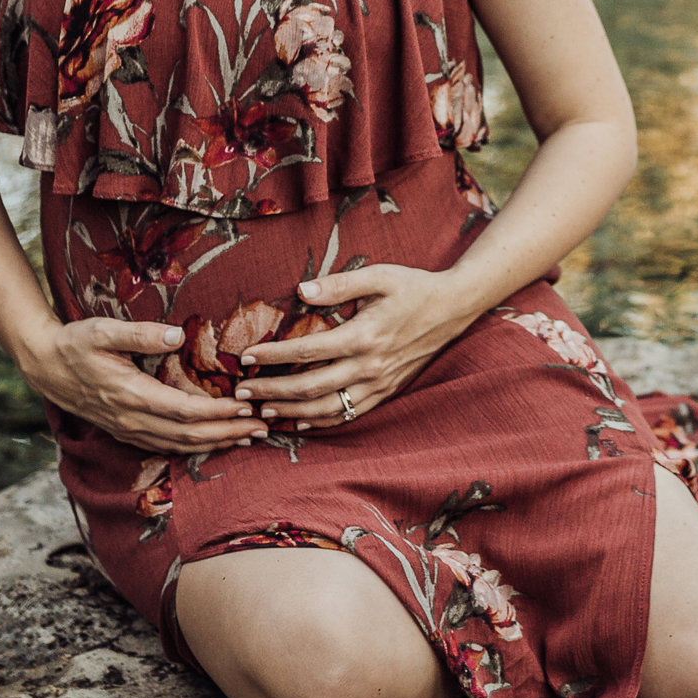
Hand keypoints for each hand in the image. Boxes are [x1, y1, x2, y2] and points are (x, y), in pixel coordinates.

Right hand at [21, 319, 269, 454]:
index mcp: (130, 394)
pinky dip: (194, 446)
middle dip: (228, 433)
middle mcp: (131, 419)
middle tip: (262, 427)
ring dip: (216, 444)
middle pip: (188, 435)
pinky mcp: (126, 431)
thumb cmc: (75, 343)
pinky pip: (166, 446)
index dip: (218, 412)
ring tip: (249, 437)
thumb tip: (177, 334)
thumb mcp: (102, 330)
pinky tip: (215, 441)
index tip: (247, 405)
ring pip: (178, 446)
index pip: (184, 411)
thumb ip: (139, 334)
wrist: (44, 366)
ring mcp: (128, 429)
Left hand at [235, 265, 478, 429]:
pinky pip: (350, 414)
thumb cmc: (414, 287)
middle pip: (311, 387)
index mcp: (364, 335)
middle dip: (272, 391)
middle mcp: (370, 365)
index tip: (247, 357)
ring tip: (264, 409)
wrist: (454, 307)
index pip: (308, 350)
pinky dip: (322, 421)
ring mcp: (379, 383)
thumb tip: (301, 290)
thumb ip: (339, 284)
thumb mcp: (379, 275)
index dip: (274, 356)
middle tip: (242, 393)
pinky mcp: (386, 391)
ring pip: (328, 408)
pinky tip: (301, 421)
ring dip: (292, 411)